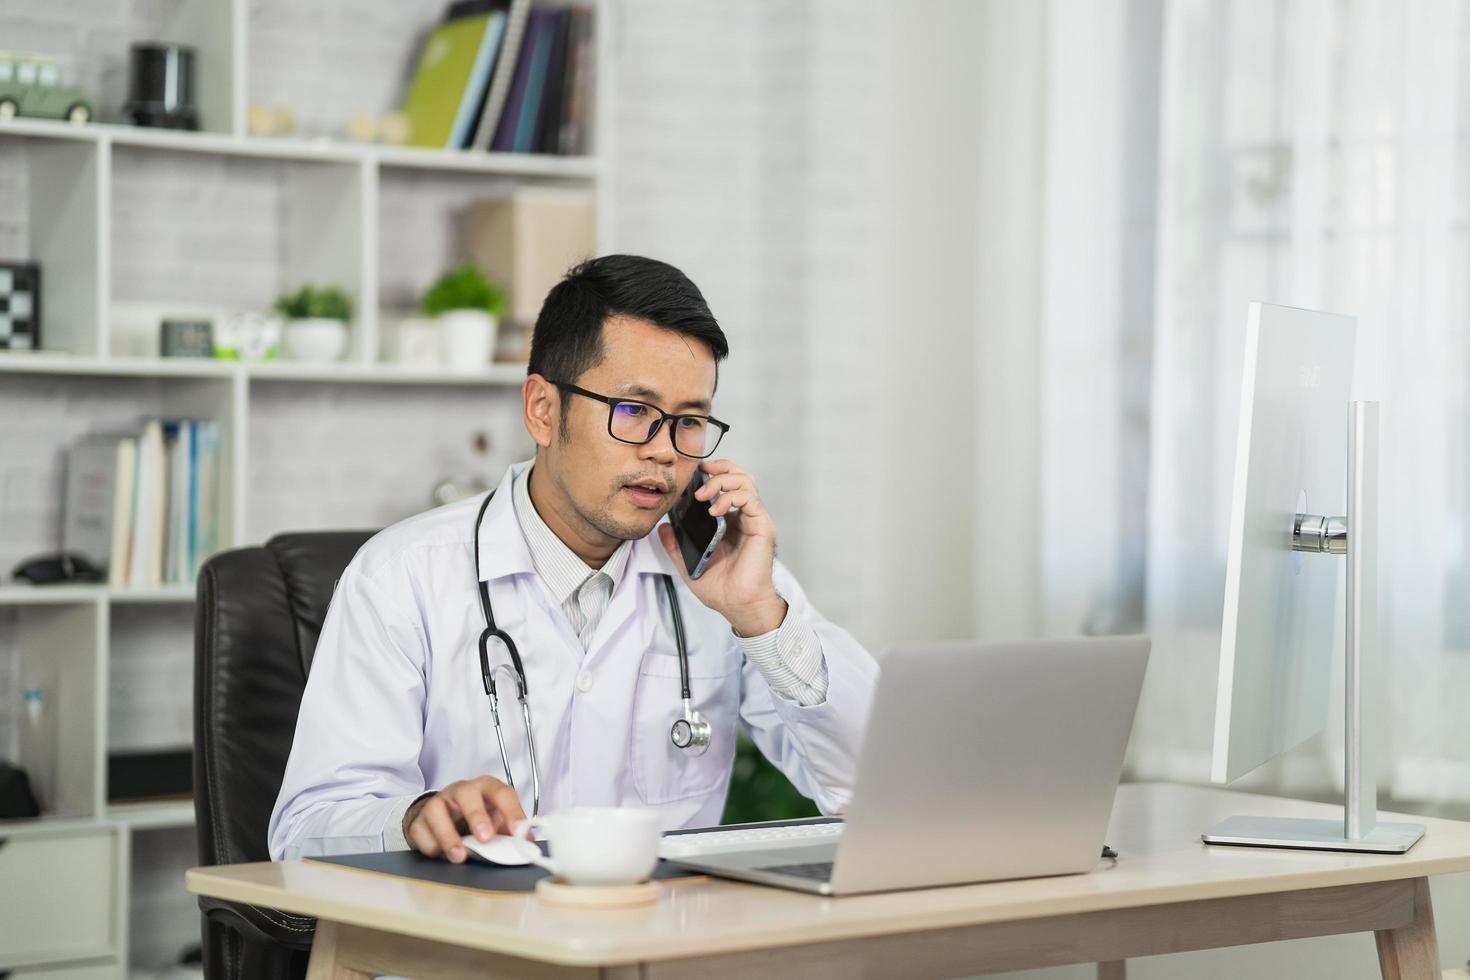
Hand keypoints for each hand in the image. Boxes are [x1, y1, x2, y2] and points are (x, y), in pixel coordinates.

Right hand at [403, 775, 525, 862]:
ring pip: (436, 810)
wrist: (445, 817)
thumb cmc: (478, 817)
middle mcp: (462, 791)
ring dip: (448, 835)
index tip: (518, 831)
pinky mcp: (420, 820)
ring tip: (459, 856)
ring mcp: (438, 803)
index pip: (502, 793)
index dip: (512, 811)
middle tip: (485, 839)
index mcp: (487, 788)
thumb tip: (528, 847)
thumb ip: (512, 832)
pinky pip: (421, 830)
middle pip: (467, 794)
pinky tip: (440, 854)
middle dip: (476, 816)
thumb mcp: (498, 820)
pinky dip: (431, 845)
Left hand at [657, 459, 787, 636]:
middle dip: (720, 468)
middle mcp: (743, 517)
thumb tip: (664, 527)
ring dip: (722, 481)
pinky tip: (715, 510)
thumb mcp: (689, 563)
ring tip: (703, 495)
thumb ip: (676, 545)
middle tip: (700, 473)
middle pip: (739, 476)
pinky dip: (731, 498)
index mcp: (729, 522)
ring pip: (745, 482)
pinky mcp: (762, 526)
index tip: (693, 473)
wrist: (738, 605)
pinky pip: (750, 499)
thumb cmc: (721, 588)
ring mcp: (754, 520)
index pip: (726, 485)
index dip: (713, 473)